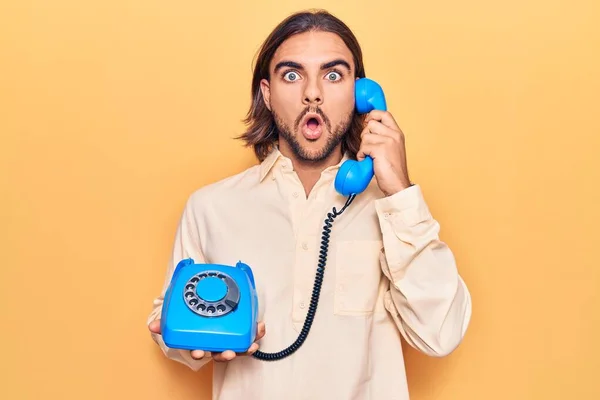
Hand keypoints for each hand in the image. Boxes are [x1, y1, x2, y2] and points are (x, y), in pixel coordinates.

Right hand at [148, 319, 265, 361]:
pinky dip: (255, 332)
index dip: (198, 352)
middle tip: (229, 352)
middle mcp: (214, 344)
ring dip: (245, 347)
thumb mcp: (177, 320)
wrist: (202, 310)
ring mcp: (228, 339)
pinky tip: (259, 326)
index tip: (198, 352)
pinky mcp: (239, 331)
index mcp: (199, 342)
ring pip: (237, 348)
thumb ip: (166, 323)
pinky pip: (248, 335)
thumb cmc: (191, 320)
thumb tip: (152, 326)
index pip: (198, 351)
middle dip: (226, 354)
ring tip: (252, 344)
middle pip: (220, 354)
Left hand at [357, 110, 411, 195]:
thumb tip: (368, 128)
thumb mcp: (392, 148)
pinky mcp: (380, 150)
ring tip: (370, 157)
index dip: (373, 115)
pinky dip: (362, 156)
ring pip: (365, 136)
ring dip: (363, 148)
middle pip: (370, 124)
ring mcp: (388, 141)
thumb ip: (385, 137)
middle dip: (365, 136)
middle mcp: (394, 135)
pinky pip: (363, 148)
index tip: (367, 122)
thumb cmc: (393, 170)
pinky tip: (368, 162)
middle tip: (370, 148)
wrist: (398, 184)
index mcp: (398, 133)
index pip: (384, 114)